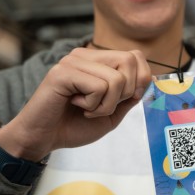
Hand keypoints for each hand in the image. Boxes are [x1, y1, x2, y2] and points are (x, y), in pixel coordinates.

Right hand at [0, 47, 151, 161]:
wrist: (43, 139)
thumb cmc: (74, 125)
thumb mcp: (112, 112)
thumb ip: (130, 95)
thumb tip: (151, 79)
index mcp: (98, 60)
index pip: (135, 55)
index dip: (140, 79)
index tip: (124, 99)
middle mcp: (85, 55)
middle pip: (130, 61)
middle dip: (126, 93)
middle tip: (103, 106)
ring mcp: (73, 61)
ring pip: (116, 78)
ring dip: (107, 105)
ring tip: (87, 109)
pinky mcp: (63, 73)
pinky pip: (98, 87)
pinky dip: (93, 106)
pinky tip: (75, 105)